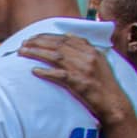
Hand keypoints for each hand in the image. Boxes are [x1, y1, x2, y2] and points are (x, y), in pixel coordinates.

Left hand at [17, 34, 132, 124]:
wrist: (113, 102)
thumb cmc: (103, 83)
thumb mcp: (97, 60)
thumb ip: (84, 48)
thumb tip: (68, 35)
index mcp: (91, 50)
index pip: (65, 38)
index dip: (47, 36)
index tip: (33, 37)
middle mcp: (87, 57)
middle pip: (58, 45)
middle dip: (38, 42)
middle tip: (23, 43)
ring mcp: (83, 69)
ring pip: (56, 56)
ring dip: (37, 53)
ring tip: (22, 52)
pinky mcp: (79, 83)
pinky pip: (59, 75)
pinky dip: (46, 72)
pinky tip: (34, 71)